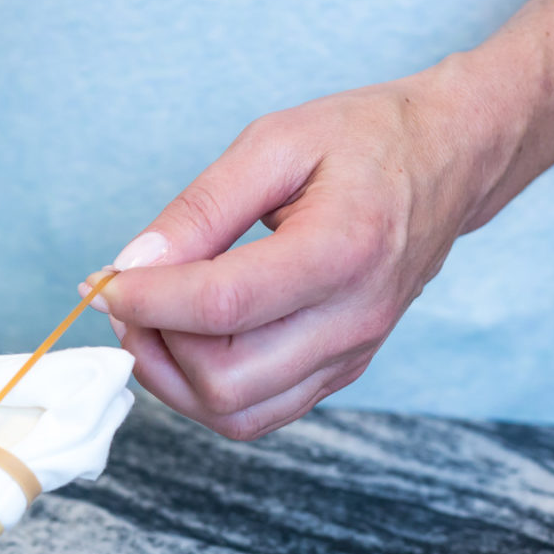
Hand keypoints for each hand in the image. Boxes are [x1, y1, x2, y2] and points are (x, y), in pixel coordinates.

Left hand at [85, 60, 516, 439]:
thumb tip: (132, 267)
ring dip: (172, 376)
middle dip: (154, 343)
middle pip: (225, 380)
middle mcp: (353, 319)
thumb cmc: (365, 139)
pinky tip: (188, 337)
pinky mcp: (341, 371)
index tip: (103, 280)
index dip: (147, 300)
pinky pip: (258, 413)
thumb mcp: (275, 142)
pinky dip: (205, 389)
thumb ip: (201, 208)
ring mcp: (352, 355)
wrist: (451, 159)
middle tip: (128, 295)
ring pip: (236, 413)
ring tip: (153, 316)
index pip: (223, 305)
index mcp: (343, 250)